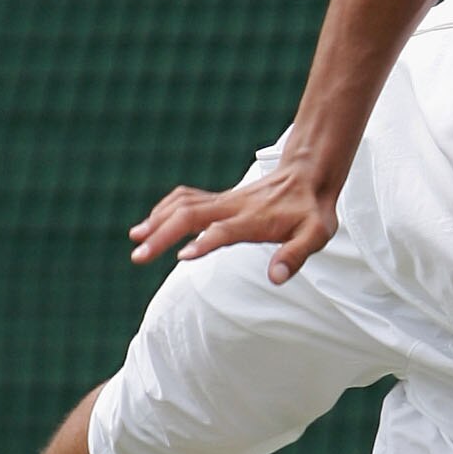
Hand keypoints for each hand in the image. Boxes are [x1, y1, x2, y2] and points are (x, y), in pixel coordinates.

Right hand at [128, 157, 340, 284]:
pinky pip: (184, 199)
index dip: (204, 242)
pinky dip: (164, 209)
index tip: (182, 257)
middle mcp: (234, 207)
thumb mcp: (316, 234)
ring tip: (135, 239)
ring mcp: (224, 200)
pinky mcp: (219, 199)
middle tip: (138, 256)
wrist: (308, 176)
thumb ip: (296, 255)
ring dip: (157, 220)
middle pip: (190, 215)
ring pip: (182, 204)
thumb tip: (276, 278)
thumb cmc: (312, 211)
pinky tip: (151, 223)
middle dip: (162, 234)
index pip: (224, 230)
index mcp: (256, 219)